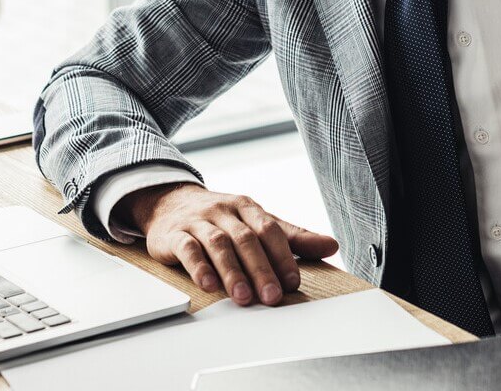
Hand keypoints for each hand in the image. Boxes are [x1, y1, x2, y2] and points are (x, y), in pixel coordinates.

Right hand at [115, 183, 339, 305]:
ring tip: (243, 297)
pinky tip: (208, 285)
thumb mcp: (256, 223)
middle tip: (272, 296)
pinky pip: (187, 249)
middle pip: (246, 240)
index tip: (292, 282)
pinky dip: (198, 267)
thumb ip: (292, 238)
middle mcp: (224, 212)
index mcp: (247, 208)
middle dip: (261, 270)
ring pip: (218, 244)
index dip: (282, 256)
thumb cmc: (220, 219)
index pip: (269, 230)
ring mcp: (198, 222)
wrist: (169, 203)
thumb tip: (331, 246)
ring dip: (232, 272)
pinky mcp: (174, 235)